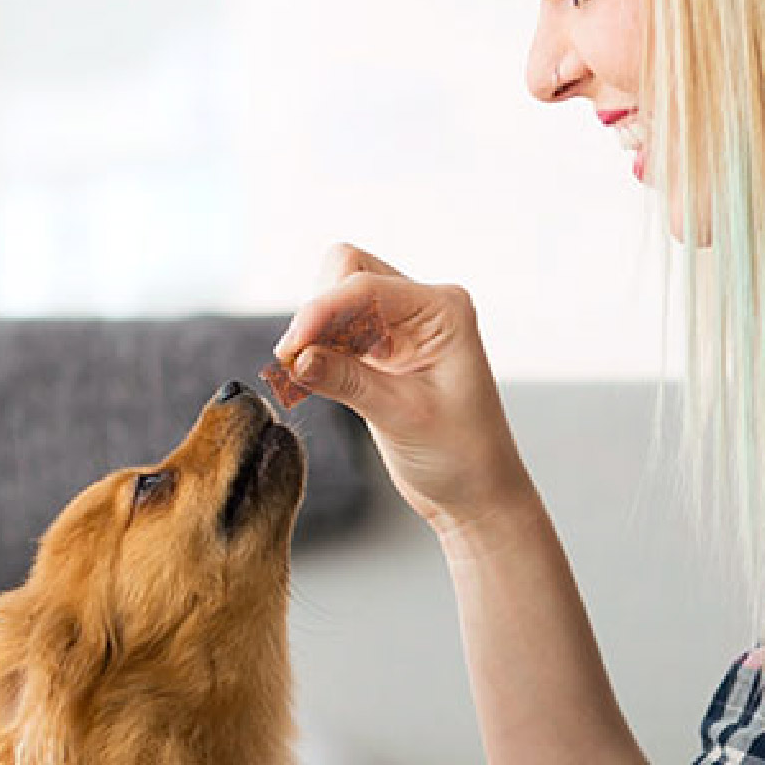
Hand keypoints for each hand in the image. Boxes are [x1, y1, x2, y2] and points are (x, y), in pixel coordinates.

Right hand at [269, 246, 525, 533]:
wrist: (475, 492)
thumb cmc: (460, 456)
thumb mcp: (402, 417)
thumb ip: (348, 382)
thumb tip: (295, 358)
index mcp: (444, 310)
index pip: (365, 287)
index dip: (320, 312)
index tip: (288, 351)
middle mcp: (424, 307)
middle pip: (347, 271)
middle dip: (318, 311)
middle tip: (299, 363)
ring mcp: (402, 325)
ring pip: (337, 296)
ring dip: (316, 330)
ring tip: (309, 375)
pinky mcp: (383, 349)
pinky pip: (337, 329)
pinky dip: (318, 348)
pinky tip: (312, 379)